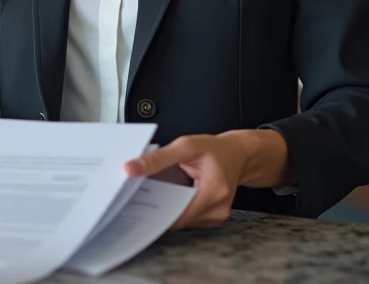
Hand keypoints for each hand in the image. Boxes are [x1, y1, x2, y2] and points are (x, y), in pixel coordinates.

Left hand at [124, 130, 290, 229]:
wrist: (237, 154)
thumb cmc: (214, 149)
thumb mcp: (186, 146)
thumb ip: (158, 158)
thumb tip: (131, 169)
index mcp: (213, 191)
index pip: (177, 215)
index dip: (155, 210)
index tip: (136, 202)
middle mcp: (217, 210)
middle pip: (178, 220)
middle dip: (159, 208)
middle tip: (140, 195)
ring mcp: (216, 217)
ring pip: (182, 221)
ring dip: (168, 208)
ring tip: (158, 191)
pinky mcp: (212, 218)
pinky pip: (188, 218)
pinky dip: (177, 208)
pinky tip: (171, 195)